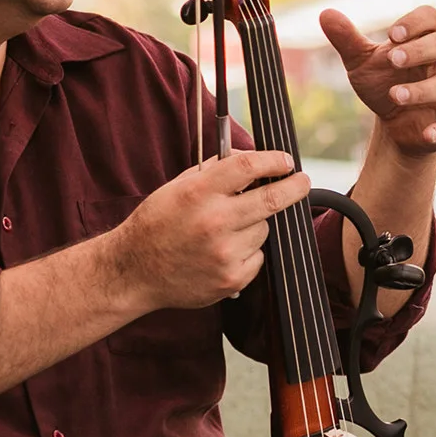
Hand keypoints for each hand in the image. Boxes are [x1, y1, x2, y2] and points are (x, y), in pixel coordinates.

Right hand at [105, 151, 312, 311]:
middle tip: (302, 181)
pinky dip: (248, 251)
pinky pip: (258, 256)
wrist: (133, 271)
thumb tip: (254, 158)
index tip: (286, 160)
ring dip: (255, 224)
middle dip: (295, 187)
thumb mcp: (178, 187)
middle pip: (273, 198)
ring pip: (264, 228)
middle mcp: (213, 222)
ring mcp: (224, 252)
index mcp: (197, 193)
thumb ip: (216, 170)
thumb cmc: (157, 224)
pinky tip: (222, 252)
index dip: (274, 160)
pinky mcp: (232, 278)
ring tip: (224, 230)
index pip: (249, 166)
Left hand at [321, 5, 435, 156]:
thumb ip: (347, 39)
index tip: (392, 35)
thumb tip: (325, 13)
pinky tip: (427, 134)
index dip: (414, 22)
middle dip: (418, 51)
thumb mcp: (362, 63)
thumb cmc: (384, 83)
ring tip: (395, 95)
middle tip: (392, 60)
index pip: (430, 17)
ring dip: (424, 89)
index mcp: (425, 38)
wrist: (396, 123)